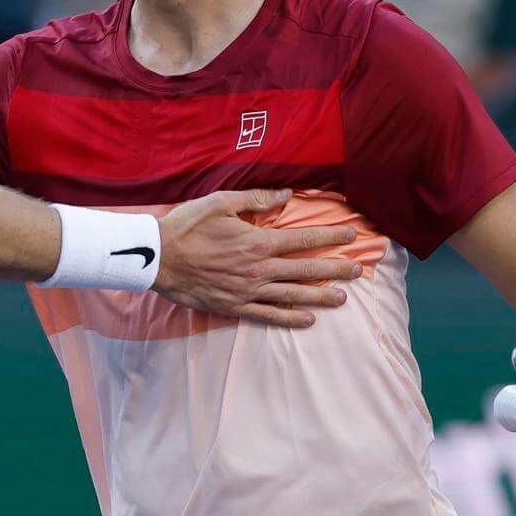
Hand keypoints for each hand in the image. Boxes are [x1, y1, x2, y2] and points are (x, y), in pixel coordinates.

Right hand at [153, 189, 362, 326]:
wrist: (156, 258)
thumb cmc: (186, 226)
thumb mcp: (220, 202)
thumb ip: (256, 199)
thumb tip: (286, 195)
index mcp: (258, 241)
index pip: (303, 238)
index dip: (330, 236)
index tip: (352, 236)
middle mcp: (259, 269)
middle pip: (306, 270)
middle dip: (336, 269)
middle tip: (358, 271)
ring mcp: (248, 291)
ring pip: (293, 295)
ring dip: (320, 297)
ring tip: (342, 299)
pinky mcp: (235, 306)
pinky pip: (269, 315)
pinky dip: (290, 318)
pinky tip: (308, 320)